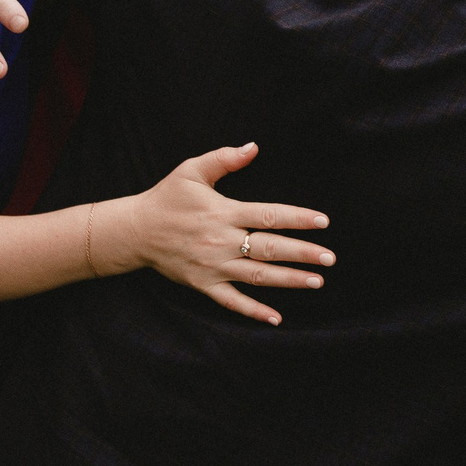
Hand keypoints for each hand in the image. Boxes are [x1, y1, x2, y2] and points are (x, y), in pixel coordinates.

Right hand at [102, 143, 331, 325]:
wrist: (135, 231)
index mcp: (223, 212)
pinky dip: (254, 311)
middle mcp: (222, 241)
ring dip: (289, 280)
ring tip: (317, 281)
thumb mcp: (191, 170)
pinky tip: (277, 318)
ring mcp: (213, 266)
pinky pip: (232, 302)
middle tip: (330, 258)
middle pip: (269, 249)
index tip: (323, 222)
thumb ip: (224, 159)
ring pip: (258, 276)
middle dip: (302, 253)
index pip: (268, 215)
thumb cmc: (166, 198)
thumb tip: (254, 147)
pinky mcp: (203, 284)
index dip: (298, 218)